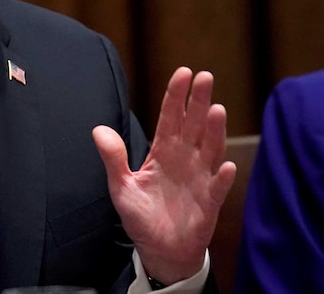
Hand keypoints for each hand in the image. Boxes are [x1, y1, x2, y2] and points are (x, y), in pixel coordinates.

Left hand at [92, 67, 235, 284]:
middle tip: (205, 76)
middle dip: (199, 101)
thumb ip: (113, 158)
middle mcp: (185, 160)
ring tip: (216, 109)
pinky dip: (221, 177)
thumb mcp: (120, 186)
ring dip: (214, 131)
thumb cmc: (142, 215)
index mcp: (163, 152)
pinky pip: (216, 188)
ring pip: (210, 150)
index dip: (176, 96)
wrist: (159, 250)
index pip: (171, 118)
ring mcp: (199, 179)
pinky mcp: (208, 204)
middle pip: (193, 125)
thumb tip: (98, 129)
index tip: (183, 72)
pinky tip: (225, 165)